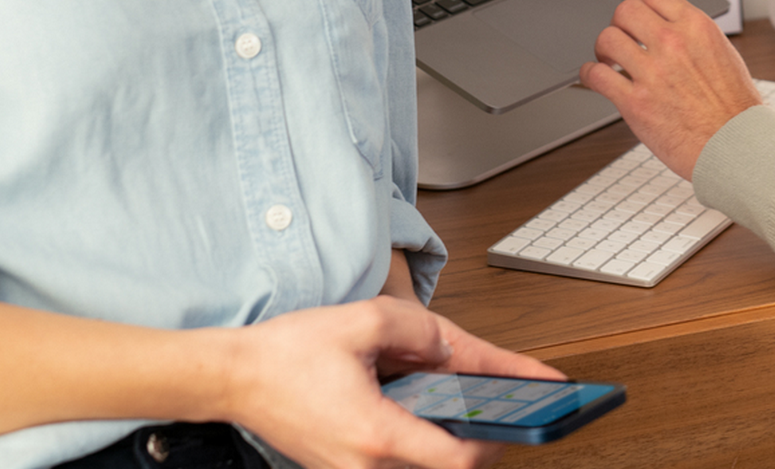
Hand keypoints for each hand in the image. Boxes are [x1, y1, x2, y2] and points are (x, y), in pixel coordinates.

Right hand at [222, 296, 561, 468]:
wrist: (235, 378)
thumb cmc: (289, 352)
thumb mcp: (366, 320)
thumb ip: (422, 333)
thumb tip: (453, 349)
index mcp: (377, 434)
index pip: (459, 457)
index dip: (502, 433)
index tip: (539, 408)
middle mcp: (367, 466)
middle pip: (448, 464)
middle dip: (486, 430)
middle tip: (521, 399)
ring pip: (425, 462)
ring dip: (456, 433)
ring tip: (489, 397)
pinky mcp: (346, 467)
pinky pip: (400, 458)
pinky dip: (427, 434)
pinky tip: (441, 403)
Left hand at [580, 0, 762, 179]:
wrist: (737, 146)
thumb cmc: (735, 108)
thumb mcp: (723, 54)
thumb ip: (694, 37)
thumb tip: (671, 28)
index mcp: (697, 28)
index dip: (640, 3)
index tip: (635, 16)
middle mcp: (673, 44)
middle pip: (625, 10)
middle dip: (619, 22)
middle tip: (620, 37)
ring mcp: (652, 72)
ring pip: (607, 39)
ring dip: (602, 48)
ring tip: (607, 60)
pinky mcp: (635, 103)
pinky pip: (597, 76)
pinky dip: (589, 75)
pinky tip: (594, 78)